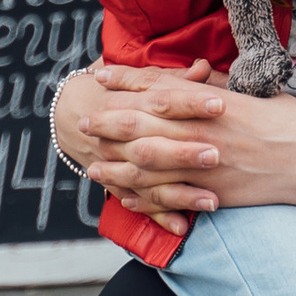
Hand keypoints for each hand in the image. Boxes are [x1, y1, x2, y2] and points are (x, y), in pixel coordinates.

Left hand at [51, 59, 295, 229]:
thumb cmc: (294, 122)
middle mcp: (206, 133)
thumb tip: (192, 75)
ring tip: (92, 163)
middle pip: (145, 126)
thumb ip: (220, 86)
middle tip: (83, 120)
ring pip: (150, 166)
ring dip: (117, 164)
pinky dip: (144, 199)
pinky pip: (171, 198)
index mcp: (216, 101)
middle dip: (109, 122)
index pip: (160, 87)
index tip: (102, 76)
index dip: (127, 82)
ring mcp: (208, 167)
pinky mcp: (215, 196)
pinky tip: (126, 197)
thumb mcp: (256, 92)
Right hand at [56, 59, 227, 231]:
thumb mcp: (146, 79)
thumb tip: (204, 68)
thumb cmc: (122, 93)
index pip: (163, 100)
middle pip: (152, 143)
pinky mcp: (119, 186)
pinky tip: (183, 226)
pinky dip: (160, 217)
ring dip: (178, 193)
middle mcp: (123, 135)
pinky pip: (140, 205)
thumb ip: (177, 79)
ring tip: (211, 200)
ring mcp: (118, 164)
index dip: (190, 102)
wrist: (75, 115)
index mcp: (133, 101)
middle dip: (183, 152)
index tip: (220, 105)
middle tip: (216, 155)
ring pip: (146, 181)